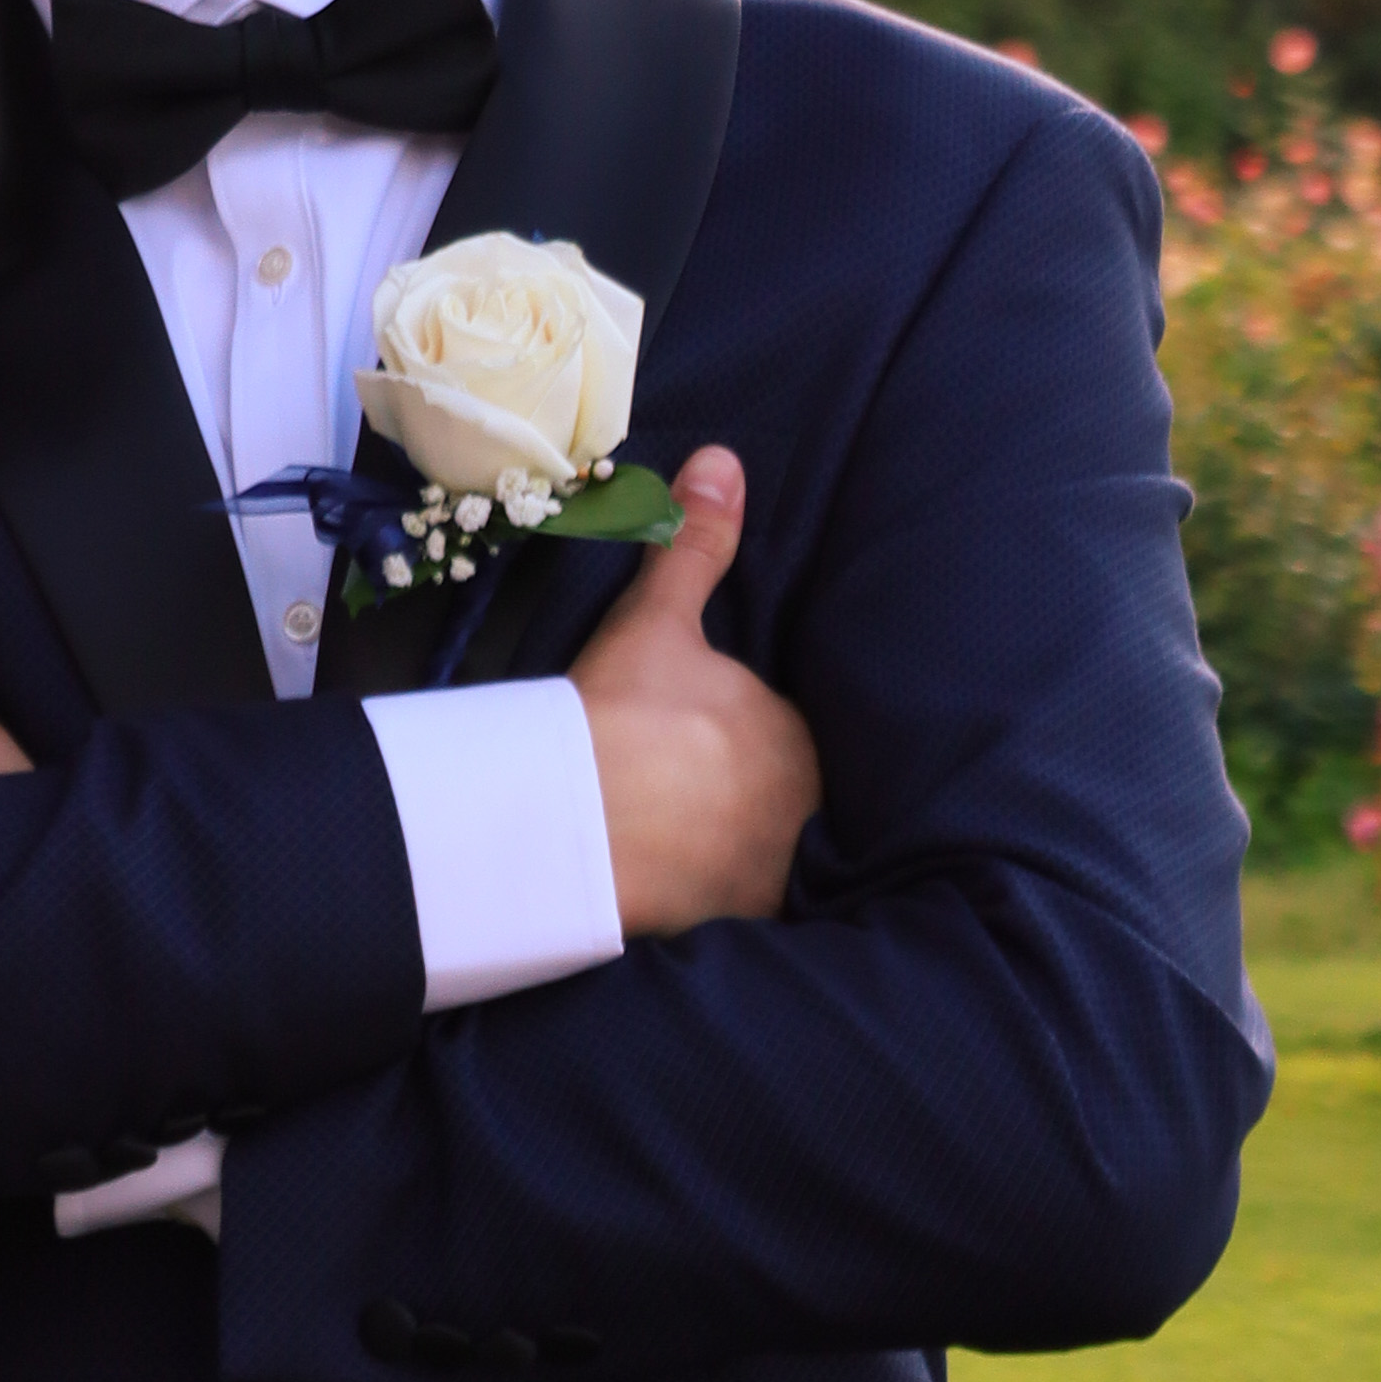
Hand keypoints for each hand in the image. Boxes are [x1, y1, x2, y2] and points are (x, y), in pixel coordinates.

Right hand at [569, 446, 822, 933]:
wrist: (575, 825)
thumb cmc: (619, 718)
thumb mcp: (657, 622)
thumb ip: (694, 547)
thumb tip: (723, 461)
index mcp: (794, 731)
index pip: (777, 729)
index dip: (731, 734)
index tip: (685, 740)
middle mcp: (806, 803)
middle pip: (777, 791)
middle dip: (740, 792)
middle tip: (675, 791)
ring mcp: (776, 868)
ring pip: (762, 848)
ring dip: (733, 847)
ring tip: (677, 846)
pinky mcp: (742, 920)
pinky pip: (741, 907)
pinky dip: (719, 900)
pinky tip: (680, 893)